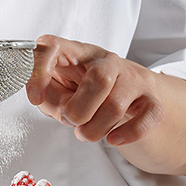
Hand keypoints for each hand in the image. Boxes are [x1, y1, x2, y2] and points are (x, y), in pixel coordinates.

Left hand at [25, 35, 164, 146]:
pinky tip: (113, 139)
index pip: (53, 47)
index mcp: (76, 52)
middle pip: (99, 79)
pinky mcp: (149, 98)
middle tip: (69, 120)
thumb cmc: (81, 90)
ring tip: (85, 133)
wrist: (121, 92)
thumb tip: (60, 109)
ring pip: (117, 105)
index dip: (40, 72)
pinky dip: (129, 133)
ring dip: (96, 129)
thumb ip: (49, 97)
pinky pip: (149, 116)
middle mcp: (106, 60)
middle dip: (79, 110)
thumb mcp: (55, 91)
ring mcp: (131, 78)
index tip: (35, 97)